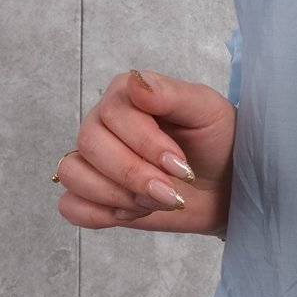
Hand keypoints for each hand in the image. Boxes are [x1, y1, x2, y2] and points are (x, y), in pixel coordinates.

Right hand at [55, 68, 235, 238]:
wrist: (225, 184)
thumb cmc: (217, 141)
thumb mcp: (207, 111)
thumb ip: (171, 93)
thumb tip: (136, 82)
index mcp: (127, 95)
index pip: (112, 113)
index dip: (145, 144)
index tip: (180, 164)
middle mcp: (102, 123)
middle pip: (90, 145)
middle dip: (134, 175)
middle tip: (171, 191)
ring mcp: (93, 159)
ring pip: (73, 174)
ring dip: (119, 195)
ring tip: (156, 200)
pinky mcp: (91, 194)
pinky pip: (71, 205)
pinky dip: (101, 214)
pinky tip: (135, 210)